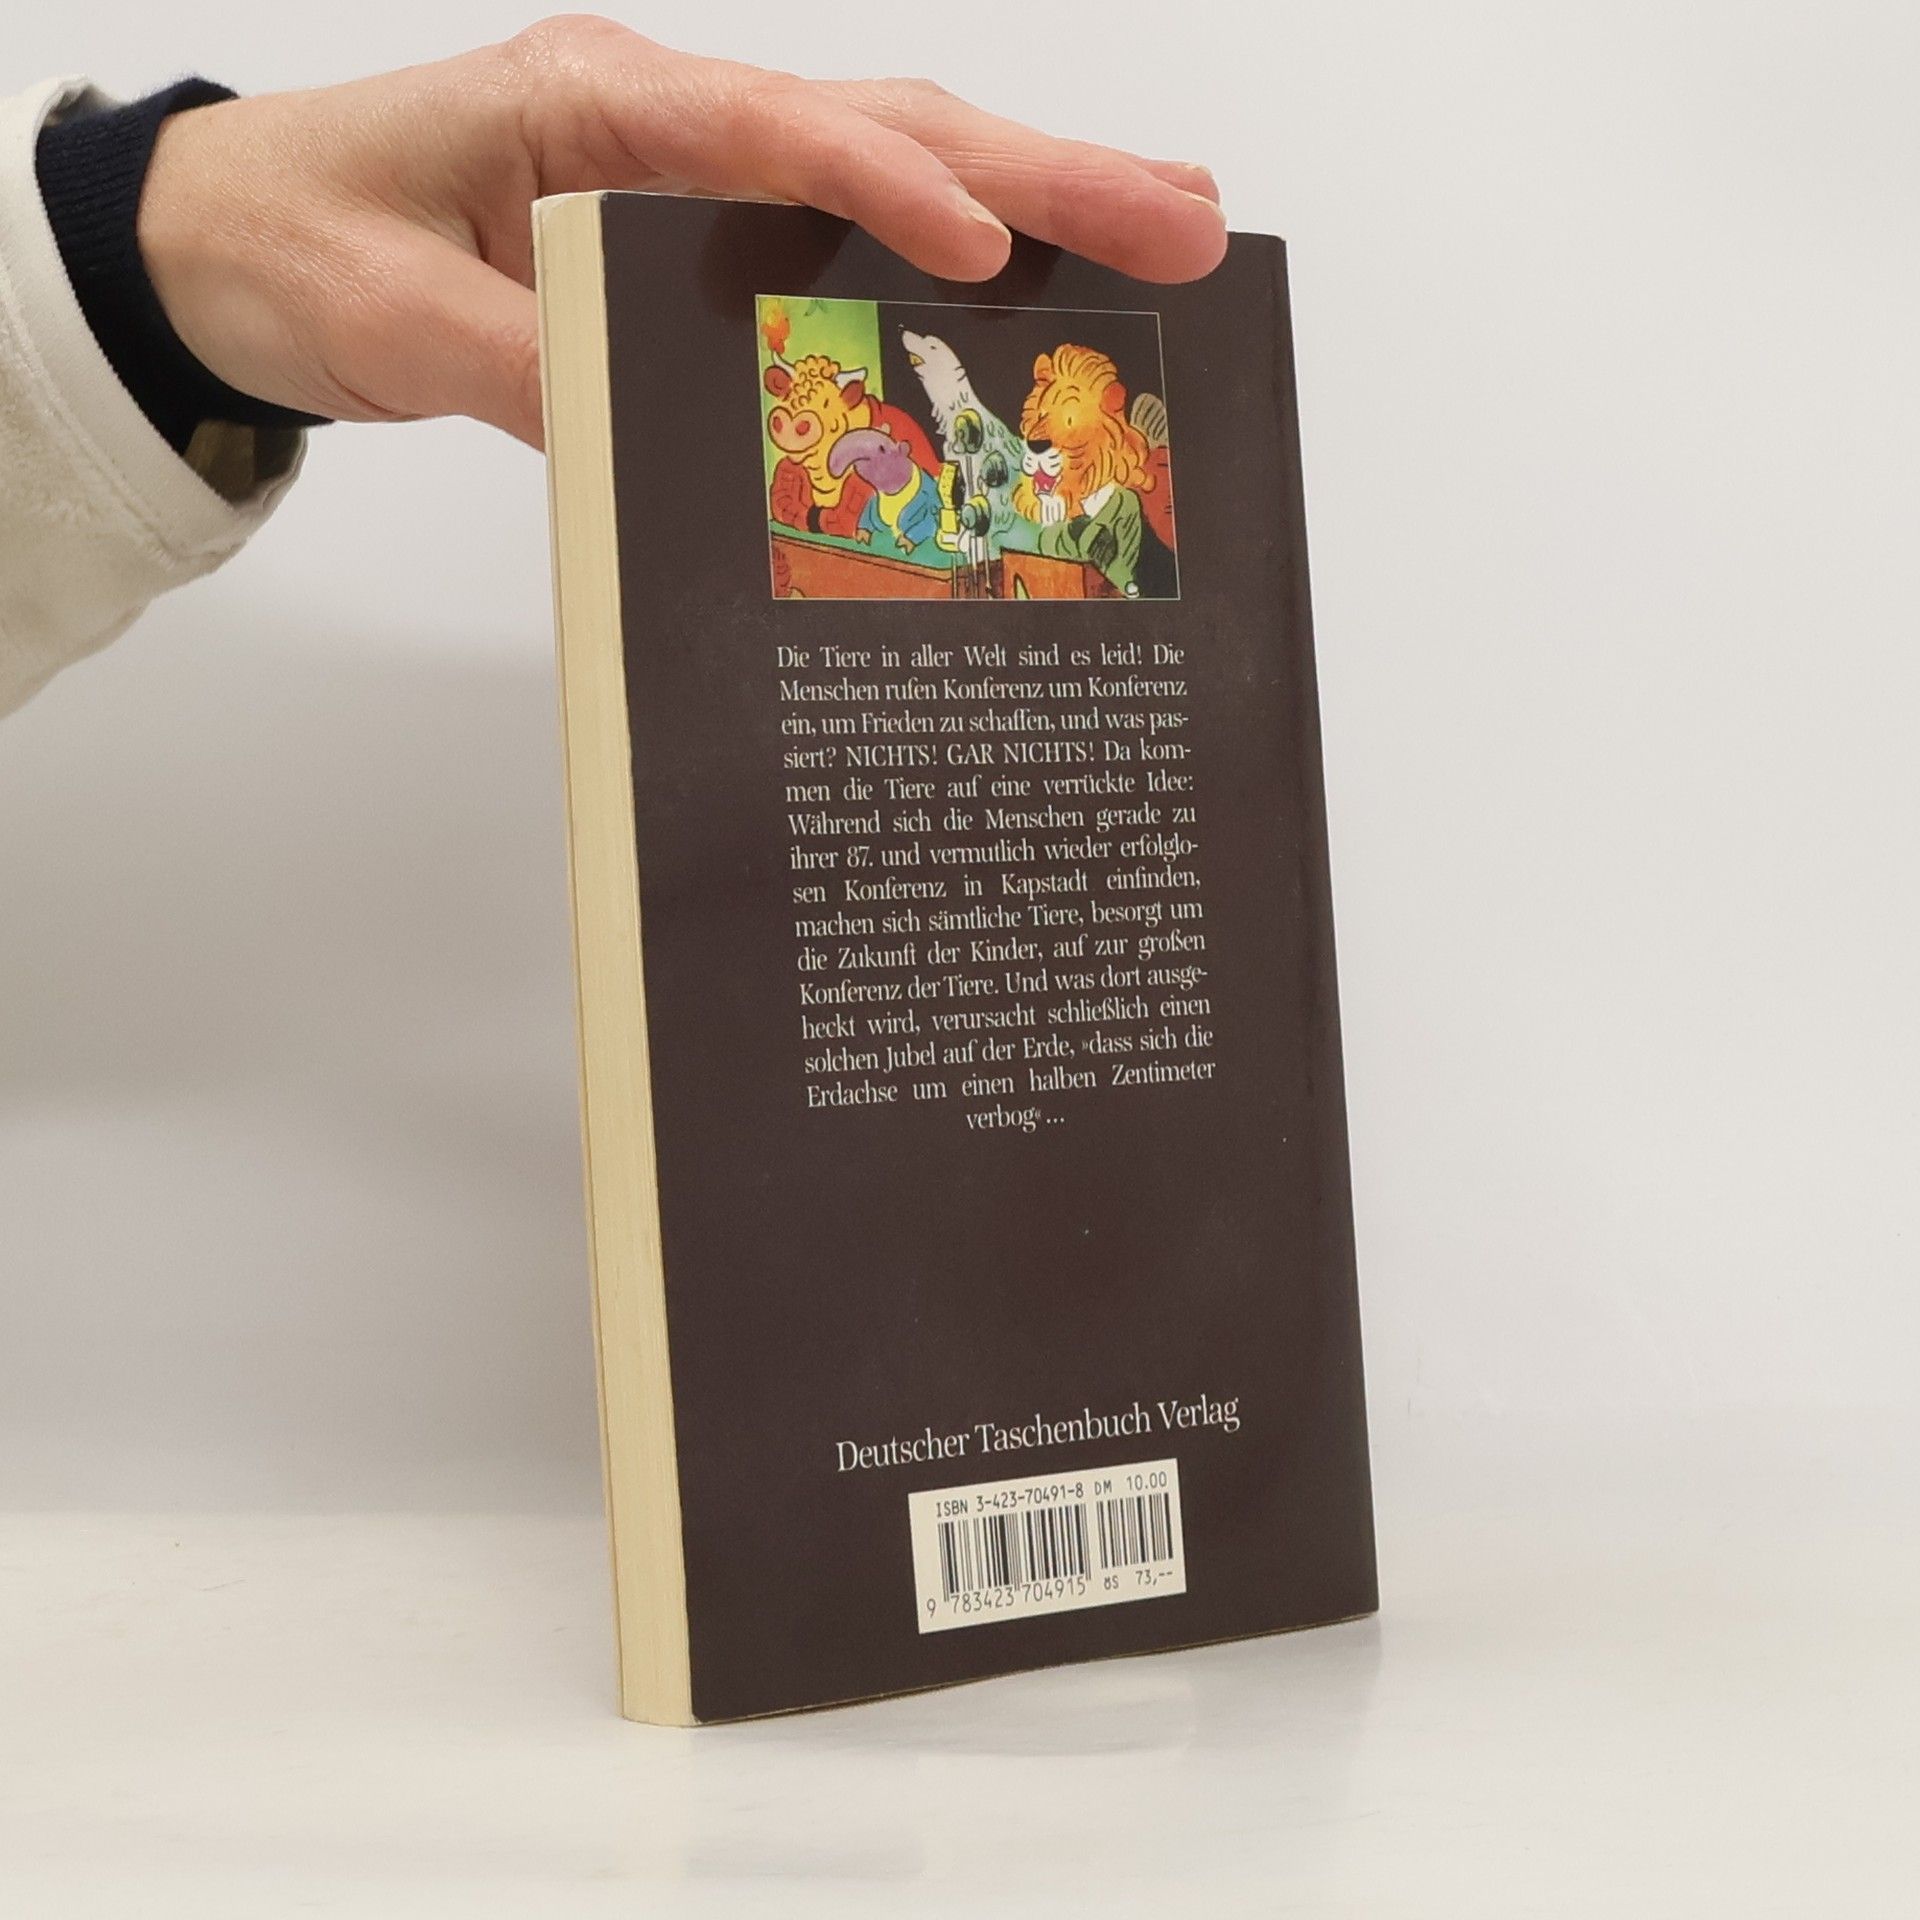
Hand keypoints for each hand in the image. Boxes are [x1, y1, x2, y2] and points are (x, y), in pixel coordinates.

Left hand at [136, 16, 1226, 448]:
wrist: (240, 240)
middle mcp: (664, 120)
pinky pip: (851, 224)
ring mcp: (694, 169)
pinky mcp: (702, 228)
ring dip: (1037, 192)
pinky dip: (959, 237)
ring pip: (894, 160)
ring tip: (1170, 220)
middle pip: (884, 129)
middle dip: (1042, 173)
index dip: (886, 187)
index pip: (767, 134)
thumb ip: (519, 363)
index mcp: (589, 110)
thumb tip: (648, 424)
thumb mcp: (390, 317)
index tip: (981, 249)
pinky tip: (1040, 261)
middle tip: (1184, 219)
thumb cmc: (303, 242)